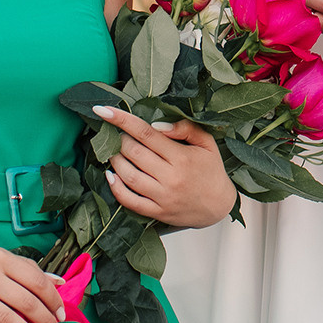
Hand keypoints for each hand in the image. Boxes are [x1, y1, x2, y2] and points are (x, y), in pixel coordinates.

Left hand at [93, 105, 236, 228]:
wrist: (219, 206)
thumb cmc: (211, 170)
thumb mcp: (206, 143)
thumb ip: (185, 128)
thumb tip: (156, 125)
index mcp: (182, 157)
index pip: (146, 133)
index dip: (122, 120)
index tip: (103, 110)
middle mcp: (170, 177)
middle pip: (133, 153)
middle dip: (118, 139)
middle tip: (115, 133)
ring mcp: (162, 197)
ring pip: (128, 175)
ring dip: (114, 160)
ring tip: (112, 151)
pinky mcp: (157, 212)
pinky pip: (130, 201)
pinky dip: (115, 188)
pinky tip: (110, 175)